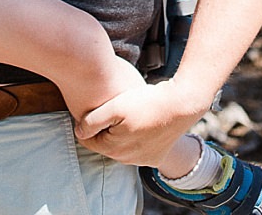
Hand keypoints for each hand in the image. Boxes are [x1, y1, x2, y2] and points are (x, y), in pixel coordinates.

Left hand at [73, 79, 207, 164]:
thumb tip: (79, 132)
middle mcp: (127, 160)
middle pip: (107, 145)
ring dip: (122, 136)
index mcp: (113, 148)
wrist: (182, 104)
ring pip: (124, 149)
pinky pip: (140, 151)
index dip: (89, 125)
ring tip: (130, 115)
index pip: (90, 141)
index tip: (95, 110)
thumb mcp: (115, 105)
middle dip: (106, 131)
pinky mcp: (157, 158)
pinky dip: (139, 141)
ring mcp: (143, 161)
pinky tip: (143, 126)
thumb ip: (92, 120)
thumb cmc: (148, 101)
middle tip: (114, 110)